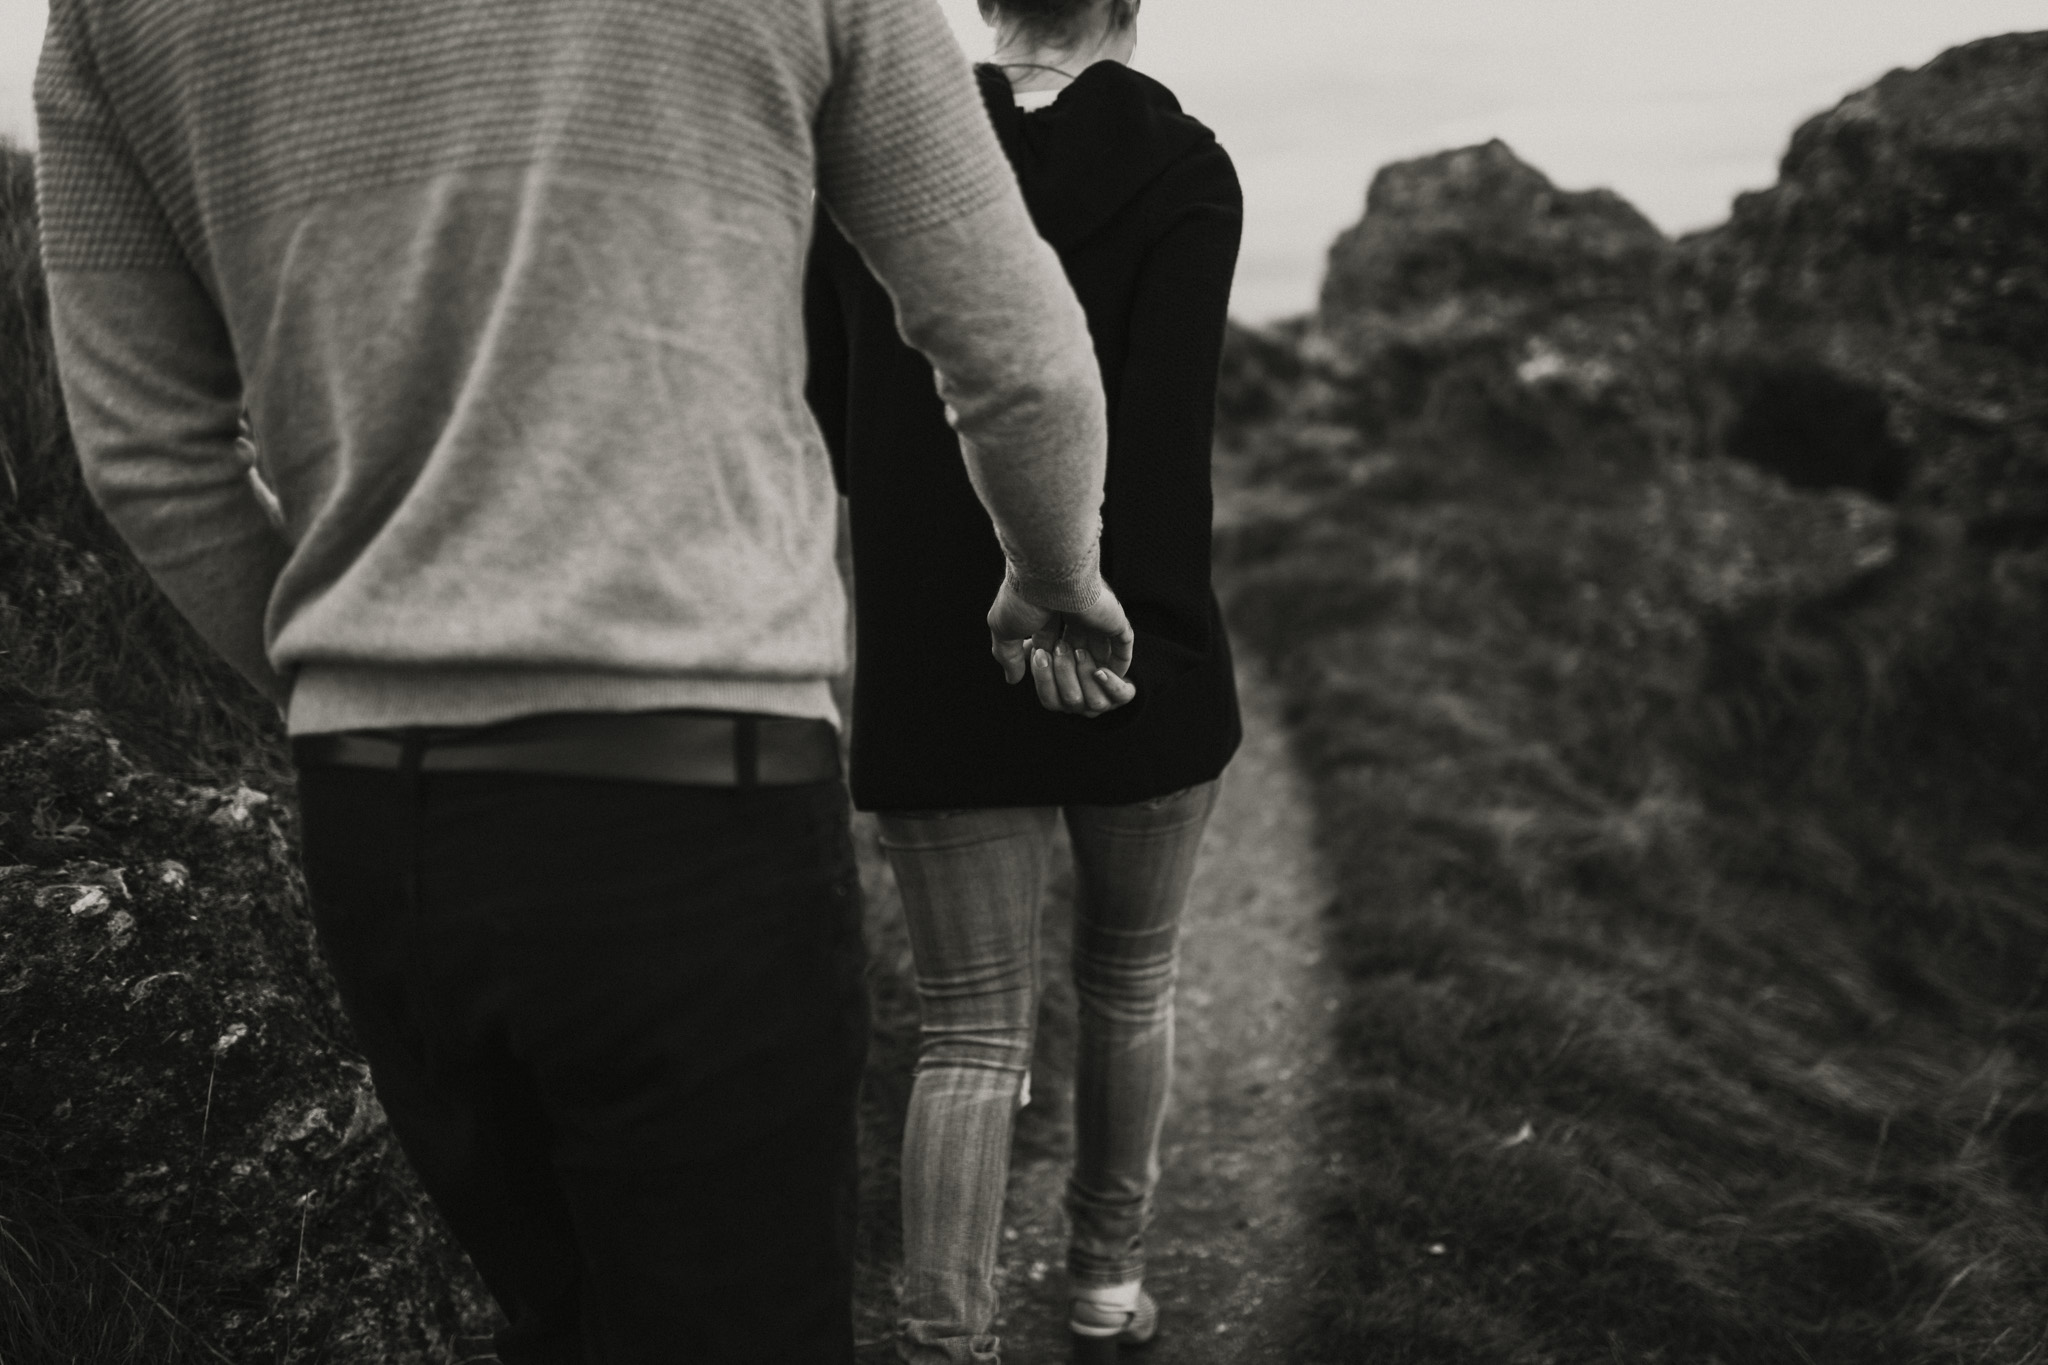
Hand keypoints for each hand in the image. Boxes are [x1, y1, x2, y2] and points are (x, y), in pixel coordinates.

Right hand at [987, 577, 1137, 717]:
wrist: (1050, 574)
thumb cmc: (1023, 598)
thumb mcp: (1004, 629)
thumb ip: (1008, 655)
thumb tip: (1012, 678)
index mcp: (1049, 612)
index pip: (1048, 645)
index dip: (1043, 662)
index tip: (1036, 669)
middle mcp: (1074, 613)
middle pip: (1074, 652)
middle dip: (1066, 669)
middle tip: (1058, 675)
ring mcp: (1096, 618)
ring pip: (1098, 654)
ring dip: (1088, 671)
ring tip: (1080, 682)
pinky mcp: (1115, 622)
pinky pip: (1122, 650)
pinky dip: (1115, 667)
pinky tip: (1104, 678)